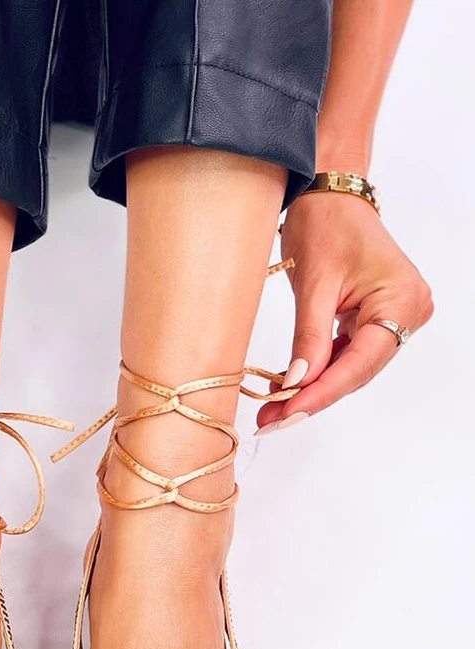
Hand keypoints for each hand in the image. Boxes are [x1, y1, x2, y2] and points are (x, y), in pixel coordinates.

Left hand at [255, 193, 433, 432]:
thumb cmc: (326, 223)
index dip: (321, 394)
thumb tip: (297, 385)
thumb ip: (309, 339)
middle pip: (356, 371)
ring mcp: (395, 316)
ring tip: (272, 410)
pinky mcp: (375, 319)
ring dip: (311, 389)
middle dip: (311, 397)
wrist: (329, 195)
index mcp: (402, 300)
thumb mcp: (314, 285)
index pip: (360, 363)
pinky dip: (317, 370)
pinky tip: (287, 387)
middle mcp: (408, 312)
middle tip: (271, 422)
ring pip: (350, 368)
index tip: (287, 415)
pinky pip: (346, 355)